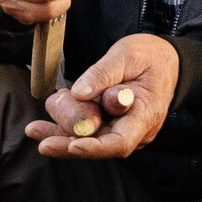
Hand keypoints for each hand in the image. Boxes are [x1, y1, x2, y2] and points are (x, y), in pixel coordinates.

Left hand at [28, 34, 178, 159]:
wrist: (165, 61)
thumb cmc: (150, 56)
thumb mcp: (127, 54)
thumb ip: (102, 73)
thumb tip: (79, 93)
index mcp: (146, 114)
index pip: (121, 142)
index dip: (95, 147)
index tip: (73, 144)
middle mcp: (136, 130)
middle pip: (100, 145)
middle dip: (68, 144)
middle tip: (40, 140)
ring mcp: (124, 129)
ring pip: (91, 140)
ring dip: (62, 136)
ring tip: (35, 130)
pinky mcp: (113, 125)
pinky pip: (90, 131)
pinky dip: (68, 127)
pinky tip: (46, 123)